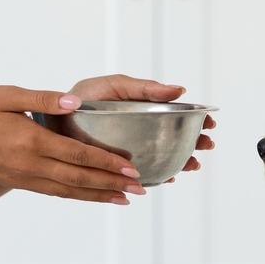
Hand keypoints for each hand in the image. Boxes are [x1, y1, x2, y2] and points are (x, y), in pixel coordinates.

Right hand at [0, 85, 142, 204]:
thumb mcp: (6, 95)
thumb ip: (43, 99)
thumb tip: (75, 102)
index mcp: (31, 140)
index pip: (78, 155)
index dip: (107, 162)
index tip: (131, 167)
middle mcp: (30, 164)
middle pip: (79, 179)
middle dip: (112, 184)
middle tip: (140, 188)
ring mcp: (24, 177)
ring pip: (69, 191)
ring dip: (99, 196)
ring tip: (124, 200)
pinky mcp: (17, 182)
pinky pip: (54, 193)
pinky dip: (77, 197)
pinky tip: (92, 197)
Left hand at [69, 74, 215, 181]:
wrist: (54, 119)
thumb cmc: (84, 97)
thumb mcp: (115, 86)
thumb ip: (145, 88)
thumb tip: (180, 90)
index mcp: (145, 108)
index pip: (178, 114)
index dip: (195, 118)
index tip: (209, 122)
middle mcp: (142, 130)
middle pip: (177, 138)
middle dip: (195, 143)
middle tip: (206, 145)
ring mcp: (134, 149)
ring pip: (166, 157)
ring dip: (183, 161)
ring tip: (192, 165)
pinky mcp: (121, 167)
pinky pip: (145, 174)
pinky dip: (159, 176)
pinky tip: (168, 177)